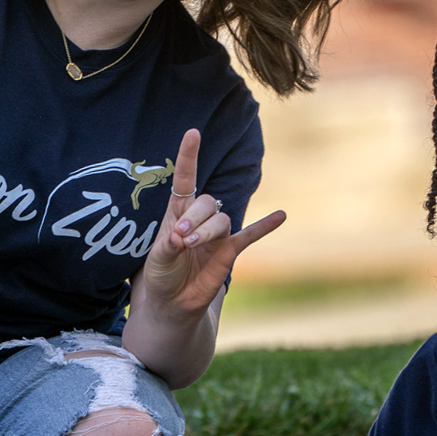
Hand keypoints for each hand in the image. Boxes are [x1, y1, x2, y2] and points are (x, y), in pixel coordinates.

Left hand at [138, 129, 284, 319]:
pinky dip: (265, 226)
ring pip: (221, 219)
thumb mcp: (156, 260)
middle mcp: (199, 218)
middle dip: (194, 216)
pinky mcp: (230, 251)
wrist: (172, 302)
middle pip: (207, 202)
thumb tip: (182, 237)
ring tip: (191, 244)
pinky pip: (250, 235)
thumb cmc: (160, 275)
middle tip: (180, 236)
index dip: (189, 156)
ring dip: (207, 230)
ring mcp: (217, 234)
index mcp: (178, 212)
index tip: (193, 133)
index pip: (185, 179)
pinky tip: (281, 216)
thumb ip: (168, 246)